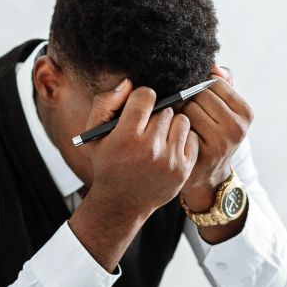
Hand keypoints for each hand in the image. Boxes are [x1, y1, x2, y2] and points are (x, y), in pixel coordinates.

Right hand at [84, 79, 199, 218]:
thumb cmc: (107, 164)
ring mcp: (169, 160)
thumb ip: (106, 103)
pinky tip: (169, 147)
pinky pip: (192, 137)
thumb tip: (129, 83)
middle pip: (166, 108)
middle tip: (147, 127)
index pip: (146, 96)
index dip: (141, 99)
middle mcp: (149, 149)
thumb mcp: (94, 134)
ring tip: (159, 136)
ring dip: (171, 125)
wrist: (121, 203)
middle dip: (156, 114)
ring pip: (181, 120)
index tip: (138, 109)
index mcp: (126, 137)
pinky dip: (182, 140)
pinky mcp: (183, 169)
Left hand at [179, 63, 253, 211]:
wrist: (208, 176)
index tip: (194, 97)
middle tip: (183, 110)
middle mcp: (237, 128)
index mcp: (245, 113)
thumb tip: (213, 62)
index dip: (199, 86)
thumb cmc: (213, 135)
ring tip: (180, 122)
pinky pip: (180, 127)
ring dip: (179, 112)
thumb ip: (222, 83)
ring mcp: (221, 143)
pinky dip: (175, 127)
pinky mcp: (202, 154)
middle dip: (187, 99)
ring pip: (189, 109)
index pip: (214, 82)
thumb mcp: (224, 110)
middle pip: (200, 94)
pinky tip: (176, 135)